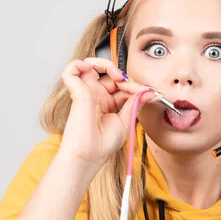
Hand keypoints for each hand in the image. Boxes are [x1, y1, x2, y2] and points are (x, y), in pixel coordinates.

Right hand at [58, 57, 157, 172]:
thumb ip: (135, 103)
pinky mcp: (77, 92)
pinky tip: (94, 70)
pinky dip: (80, 64)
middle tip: (134, 86)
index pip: (122, 84)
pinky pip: (71, 70)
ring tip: (116, 75)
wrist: (89, 156)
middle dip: (124, 75)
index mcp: (108, 103)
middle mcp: (97, 95)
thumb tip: (149, 92)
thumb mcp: (126, 121)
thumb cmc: (103, 144)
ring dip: (104, 63)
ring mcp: (86, 92)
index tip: (148, 92)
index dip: (135, 85)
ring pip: (90, 65)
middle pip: (109, 73)